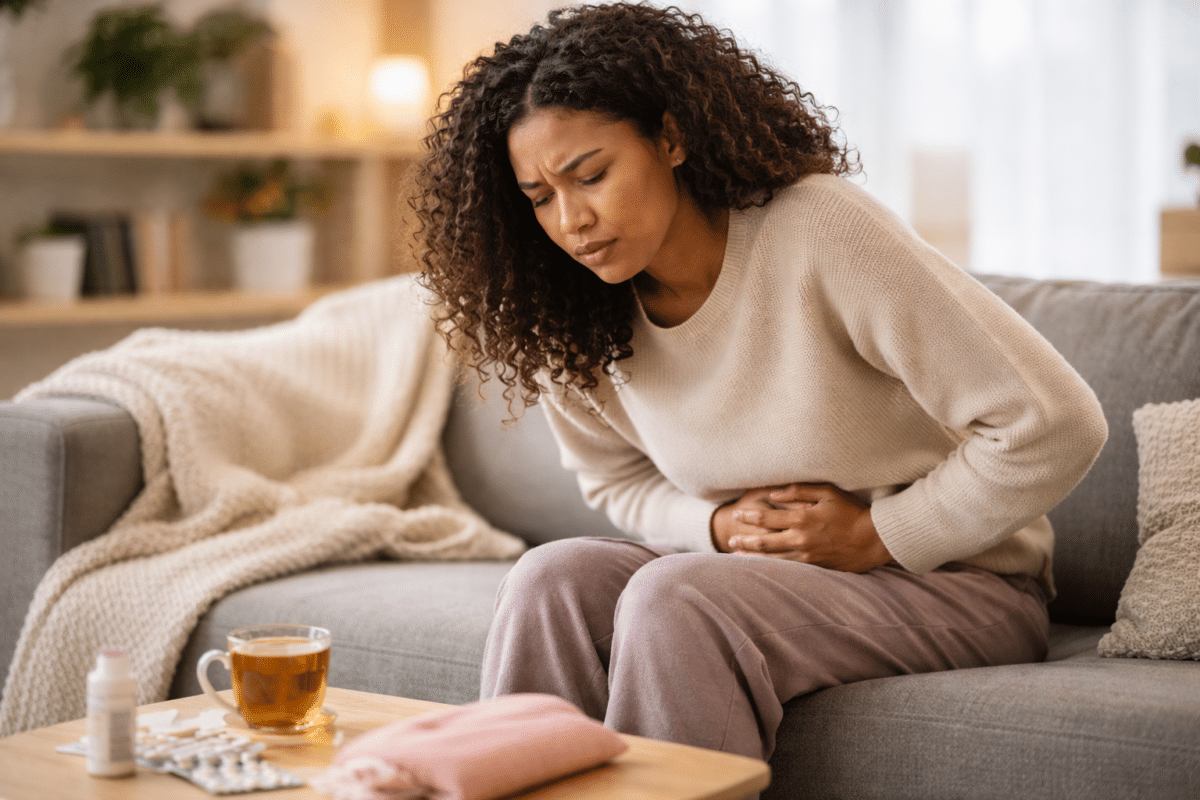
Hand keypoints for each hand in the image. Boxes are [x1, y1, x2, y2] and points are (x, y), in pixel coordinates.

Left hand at [711, 483, 891, 572]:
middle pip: (764, 542)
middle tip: (730, 540)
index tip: (737, 514)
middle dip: (745, 541)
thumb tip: (774, 494)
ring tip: (738, 556)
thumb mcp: (827, 492)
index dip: (749, 517)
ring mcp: (807, 555)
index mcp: (802, 519)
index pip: (767, 518)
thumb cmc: (851, 512)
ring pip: (773, 559)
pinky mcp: (814, 567)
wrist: (873, 540)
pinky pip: (788, 568)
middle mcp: (801, 539)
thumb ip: (799, 491)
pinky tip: (762, 567)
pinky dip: (772, 567)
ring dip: (753, 558)